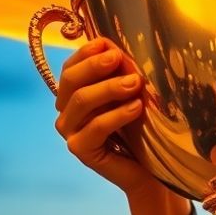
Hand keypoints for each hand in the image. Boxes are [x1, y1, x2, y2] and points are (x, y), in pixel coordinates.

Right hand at [53, 38, 158, 195]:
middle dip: (94, 66)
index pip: (70, 68)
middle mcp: (66, 112)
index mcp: (73, 96)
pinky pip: (96, 126)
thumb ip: (120, 74)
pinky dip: (117, 114)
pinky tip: (136, 107)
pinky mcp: (80, 149)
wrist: (149, 171)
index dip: (85, 53)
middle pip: (71, 81)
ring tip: (135, 83)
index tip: (106, 44)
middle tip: (118, 58)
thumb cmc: (140, 131)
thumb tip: (115, 47)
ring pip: (82, 100)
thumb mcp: (130, 96)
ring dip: (109, 87)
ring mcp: (70, 132)